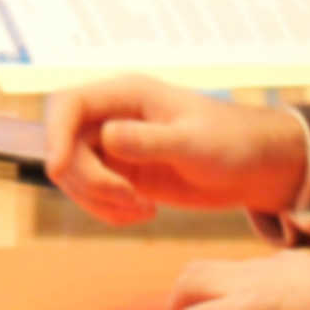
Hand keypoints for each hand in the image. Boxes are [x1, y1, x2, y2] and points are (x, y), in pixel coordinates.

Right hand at [44, 74, 308, 224]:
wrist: (254, 168)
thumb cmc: (232, 143)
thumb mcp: (194, 144)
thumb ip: (150, 141)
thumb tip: (107, 137)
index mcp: (126, 94)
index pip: (68, 104)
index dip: (54, 134)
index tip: (59, 170)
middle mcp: (112, 116)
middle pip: (66, 145)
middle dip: (90, 180)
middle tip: (133, 200)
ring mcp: (113, 146)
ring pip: (74, 174)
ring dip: (99, 200)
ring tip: (143, 210)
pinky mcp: (120, 173)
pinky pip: (92, 194)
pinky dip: (108, 211)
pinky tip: (144, 215)